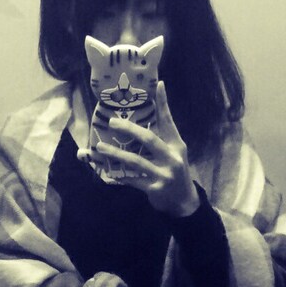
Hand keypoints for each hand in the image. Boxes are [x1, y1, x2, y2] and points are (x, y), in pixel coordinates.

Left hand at [95, 81, 199, 216]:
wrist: (184, 202)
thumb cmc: (175, 172)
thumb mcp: (174, 154)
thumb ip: (161, 139)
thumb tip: (140, 122)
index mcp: (176, 145)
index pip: (169, 121)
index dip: (164, 103)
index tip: (158, 84)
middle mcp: (172, 158)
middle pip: (149, 139)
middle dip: (129, 129)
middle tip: (112, 122)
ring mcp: (164, 174)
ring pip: (136, 161)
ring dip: (116, 154)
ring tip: (100, 147)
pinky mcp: (155, 189)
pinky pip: (132, 181)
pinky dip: (119, 177)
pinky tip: (107, 174)